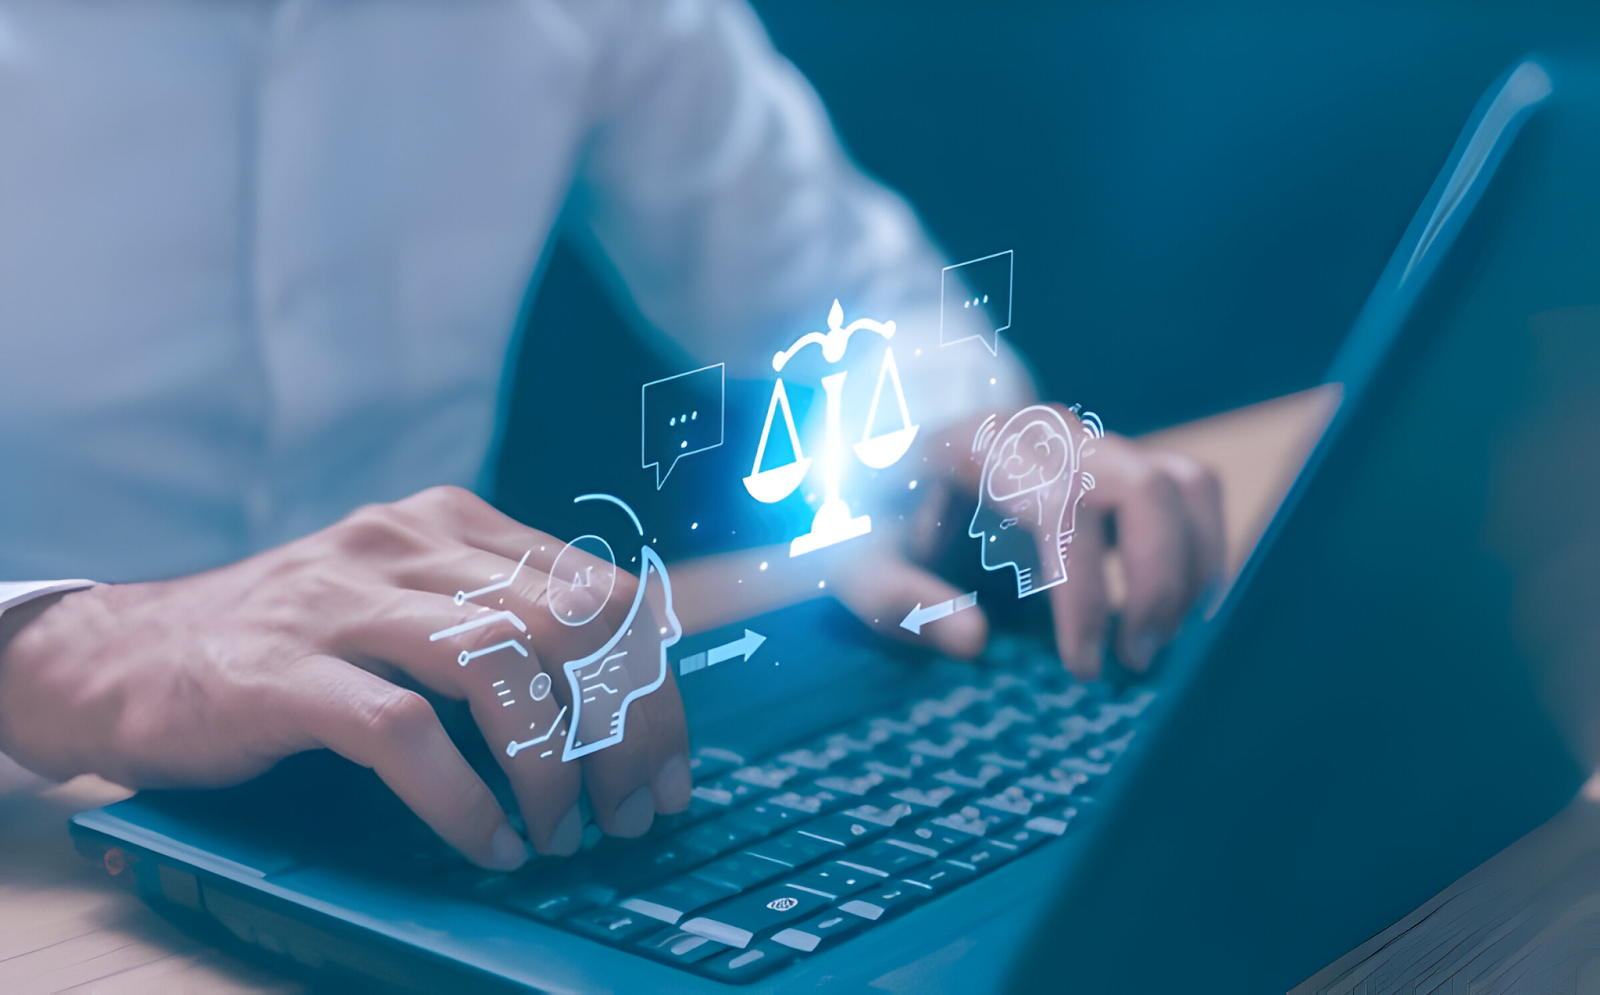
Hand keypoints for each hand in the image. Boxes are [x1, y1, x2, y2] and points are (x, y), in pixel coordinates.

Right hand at [0, 486, 690, 868]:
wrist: (125, 655)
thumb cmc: (295, 647)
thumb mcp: (412, 608)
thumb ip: (506, 626)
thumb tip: (626, 704)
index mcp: (456, 525)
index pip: (603, 592)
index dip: (656, 686)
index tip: (671, 769)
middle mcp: (408, 544)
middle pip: (571, 624)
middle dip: (623, 730)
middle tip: (629, 812)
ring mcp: (342, 601)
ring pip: (499, 667)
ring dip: (550, 765)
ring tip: (558, 834)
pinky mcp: (282, 671)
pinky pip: (402, 732)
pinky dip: (461, 798)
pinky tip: (486, 842)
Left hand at [830, 404, 1224, 678]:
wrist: (888, 452)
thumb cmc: (874, 510)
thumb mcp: (854, 555)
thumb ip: (895, 597)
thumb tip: (972, 641)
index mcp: (985, 446)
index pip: (1065, 508)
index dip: (1085, 591)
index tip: (1081, 667)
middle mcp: (1053, 432)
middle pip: (1147, 489)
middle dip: (1157, 582)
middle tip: (1133, 662)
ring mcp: (1094, 441)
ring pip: (1186, 485)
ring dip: (1191, 569)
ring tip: (1158, 642)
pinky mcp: (1119, 460)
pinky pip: (1191, 491)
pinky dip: (1201, 550)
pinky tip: (1176, 615)